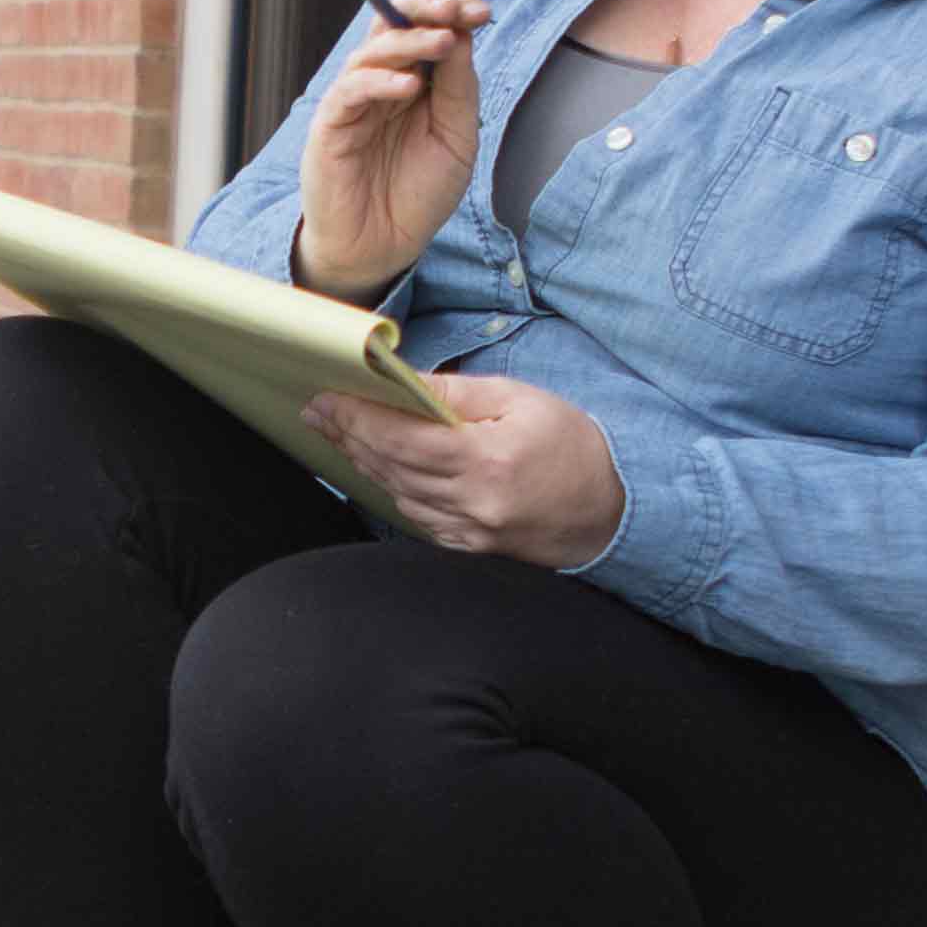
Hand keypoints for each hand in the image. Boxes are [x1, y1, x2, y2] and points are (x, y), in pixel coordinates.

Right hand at [294, 0, 489, 296]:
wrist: (382, 248)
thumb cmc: (417, 195)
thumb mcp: (456, 138)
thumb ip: (459, 89)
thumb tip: (461, 33)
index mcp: (415, 78)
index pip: (427, 24)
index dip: (451, 8)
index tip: (482, 11)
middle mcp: (382, 81)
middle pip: (394, 21)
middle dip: (426, 6)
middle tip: (456, 10)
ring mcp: (354, 101)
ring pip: (372, 51)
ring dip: (409, 40)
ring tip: (442, 41)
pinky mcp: (331, 126)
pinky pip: (350, 91)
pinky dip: (379, 81)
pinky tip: (408, 88)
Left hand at [300, 371, 625, 565]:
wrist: (609, 511)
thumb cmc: (570, 445)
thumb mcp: (521, 400)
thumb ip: (457, 394)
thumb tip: (402, 380)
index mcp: (485, 460)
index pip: (401, 438)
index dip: (357, 418)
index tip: (325, 399)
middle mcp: (471, 502)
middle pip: (390, 466)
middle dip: (348, 435)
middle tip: (316, 412)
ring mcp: (467, 531)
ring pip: (396, 494)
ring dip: (363, 462)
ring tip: (338, 433)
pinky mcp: (467, 547)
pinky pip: (415, 516)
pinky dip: (392, 489)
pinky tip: (378, 468)